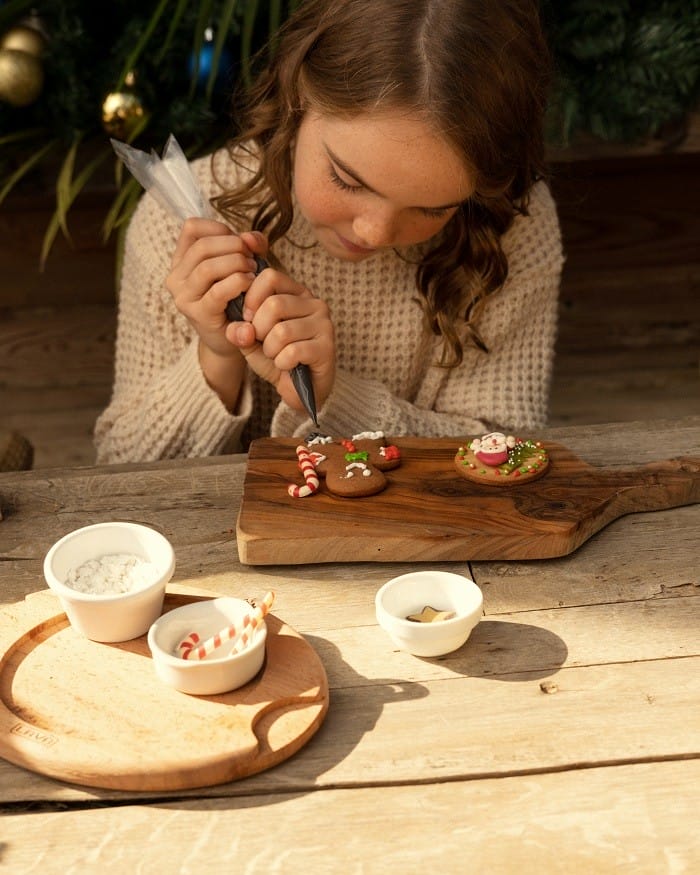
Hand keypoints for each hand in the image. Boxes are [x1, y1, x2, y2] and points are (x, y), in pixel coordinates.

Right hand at [166, 218, 266, 357]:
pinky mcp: (197, 314)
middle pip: (202, 246)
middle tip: (252, 256)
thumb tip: (251, 237)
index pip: (192, 228)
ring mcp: (183, 296)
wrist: (232, 338)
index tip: (241, 240)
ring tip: (253, 269)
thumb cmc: (237, 297)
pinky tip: (250, 283)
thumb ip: (249, 245)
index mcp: (181, 260)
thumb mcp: (242, 265)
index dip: (220, 228)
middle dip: (233, 246)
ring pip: (207, 267)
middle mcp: (176, 277)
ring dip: (236, 263)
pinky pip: (217, 291)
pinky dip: (238, 282)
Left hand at [226, 265, 335, 413]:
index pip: (270, 277)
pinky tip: (288, 366)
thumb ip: (239, 331)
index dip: (251, 299)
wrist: (300, 389)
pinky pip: (292, 352)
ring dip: (271, 350)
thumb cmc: (277, 358)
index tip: (248, 319)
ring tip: (277, 356)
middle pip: (274, 305)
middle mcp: (315, 304)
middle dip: (259, 330)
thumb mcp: (250, 341)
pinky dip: (282, 363)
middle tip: (264, 344)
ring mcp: (324, 325)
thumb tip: (242, 328)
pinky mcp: (327, 347)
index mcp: (296, 293)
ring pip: (282, 331)